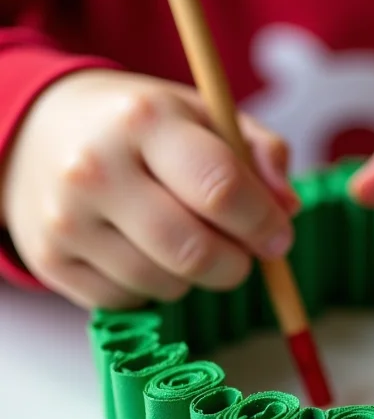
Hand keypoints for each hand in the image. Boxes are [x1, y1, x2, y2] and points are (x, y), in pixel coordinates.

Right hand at [0, 70, 297, 309]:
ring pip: (166, 286)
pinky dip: (152, 287)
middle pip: (195, 252)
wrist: (41, 133)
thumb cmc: (141, 129)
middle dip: (237, 265)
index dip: (263, 224)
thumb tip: (288, 208)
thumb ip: (259, 154)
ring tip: (180, 237)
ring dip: (193, 276)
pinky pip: (131, 302)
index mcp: (146, 120)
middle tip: (243, 254)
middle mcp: (97, 168)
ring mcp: (67, 219)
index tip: (279, 237)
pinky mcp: (52, 261)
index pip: (221, 188)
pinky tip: (141, 250)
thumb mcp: (204, 116)